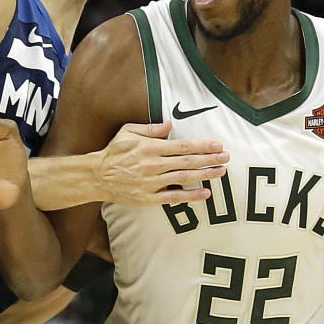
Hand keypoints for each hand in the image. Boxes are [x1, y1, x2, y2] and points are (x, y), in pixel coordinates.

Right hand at [95, 122, 228, 205]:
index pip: (181, 146)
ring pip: (183, 179)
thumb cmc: (115, 152)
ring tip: (220, 172)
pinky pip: (173, 198)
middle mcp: (152, 165)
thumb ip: (150, 128)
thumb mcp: (128, 132)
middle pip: (186, 162)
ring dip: (204, 175)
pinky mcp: (148, 198)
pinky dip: (190, 196)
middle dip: (209, 159)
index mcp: (149, 147)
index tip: (217, 144)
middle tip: (226, 157)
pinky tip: (205, 194)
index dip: (201, 145)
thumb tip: (170, 125)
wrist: (97, 176)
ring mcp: (150, 183)